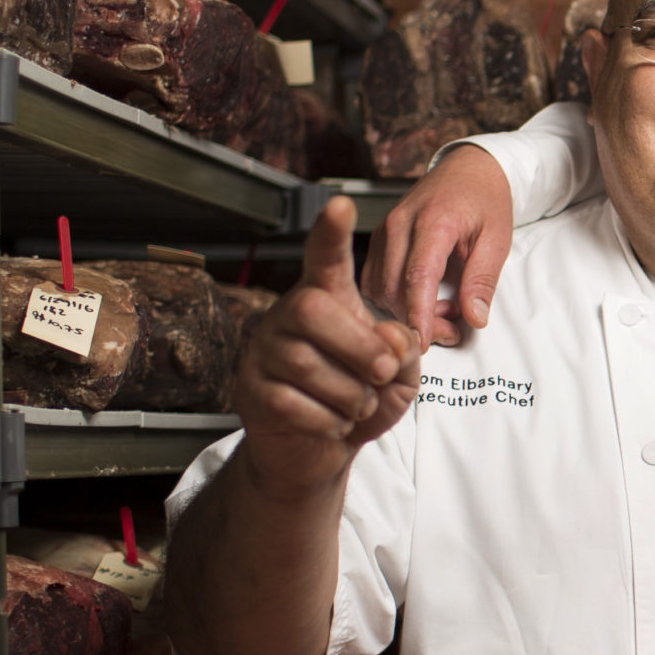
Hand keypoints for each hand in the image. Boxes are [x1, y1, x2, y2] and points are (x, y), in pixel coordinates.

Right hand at [238, 196, 420, 493]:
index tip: (341, 204)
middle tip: (383, 373)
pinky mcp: (251, 391)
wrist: (319, 450)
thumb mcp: (399, 374)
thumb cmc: (361, 399)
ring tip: (358, 405)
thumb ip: (403, 350)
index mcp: (327, 300)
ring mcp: (263, 352)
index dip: (332, 233)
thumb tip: (389, 337)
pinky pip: (292, 403)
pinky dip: (329, 421)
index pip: (326, 259)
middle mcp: (288, 316)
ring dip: (350, 394)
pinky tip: (334, 423)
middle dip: (360, 347)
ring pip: (304, 363)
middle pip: (314, 310)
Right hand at [362, 145, 517, 346]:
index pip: (418, 276)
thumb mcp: (498, 239)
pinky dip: (392, 298)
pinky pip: (374, 278)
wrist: (469, 169)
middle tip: (453, 328)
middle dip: (418, 318)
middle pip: (393, 287)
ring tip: (442, 310)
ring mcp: (385, 229)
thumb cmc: (485, 200)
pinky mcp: (379, 237)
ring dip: (405, 310)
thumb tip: (474, 318)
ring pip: (378, 287)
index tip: (422, 343)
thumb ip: (483, 279)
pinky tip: (421, 298)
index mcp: (434, 221)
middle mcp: (400, 224)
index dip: (418, 314)